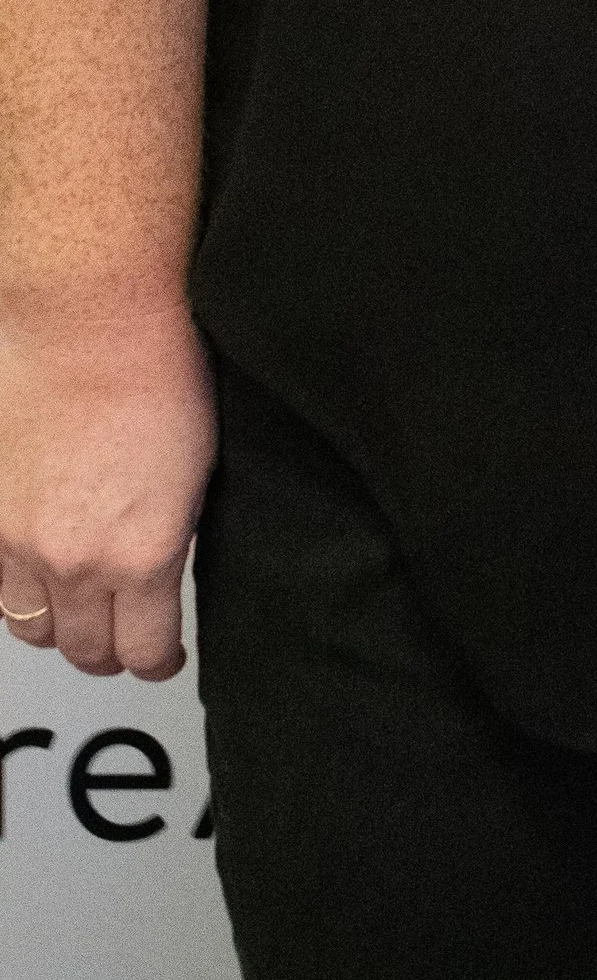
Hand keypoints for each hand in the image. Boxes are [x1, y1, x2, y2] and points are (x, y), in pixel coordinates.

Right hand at [0, 298, 217, 679]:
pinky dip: (17, 588)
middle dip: (108, 652)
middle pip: (84, 649)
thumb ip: (171, 536)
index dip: (157, 662)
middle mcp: (77, 562)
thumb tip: (161, 567)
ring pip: (31, 627)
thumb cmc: (158, 369)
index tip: (162, 658)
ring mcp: (21, 542)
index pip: (144, 652)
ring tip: (77, 614)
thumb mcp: (196, 470)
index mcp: (144, 555)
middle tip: (122, 640)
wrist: (91, 317)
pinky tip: (36, 573)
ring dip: (57, 627)